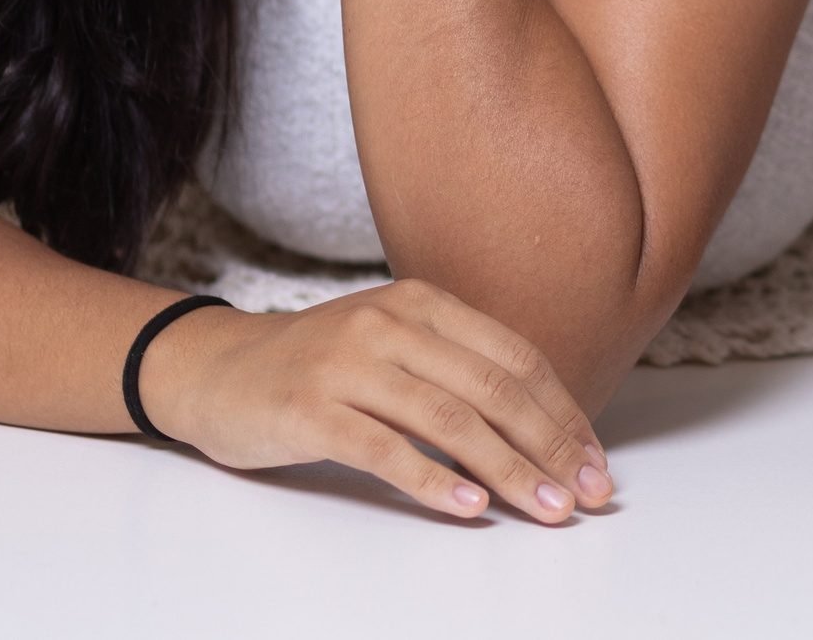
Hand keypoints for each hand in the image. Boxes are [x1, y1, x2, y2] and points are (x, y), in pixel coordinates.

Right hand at [138, 278, 614, 523]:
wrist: (216, 369)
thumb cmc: (320, 368)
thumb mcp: (395, 346)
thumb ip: (457, 371)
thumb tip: (543, 430)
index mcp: (424, 304)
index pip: (517, 359)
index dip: (563, 413)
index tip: (596, 462)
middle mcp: (391, 325)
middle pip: (494, 390)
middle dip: (550, 447)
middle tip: (587, 494)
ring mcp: (349, 364)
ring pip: (450, 421)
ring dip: (508, 471)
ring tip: (545, 507)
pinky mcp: (310, 409)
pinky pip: (385, 449)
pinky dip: (434, 482)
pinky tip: (469, 509)